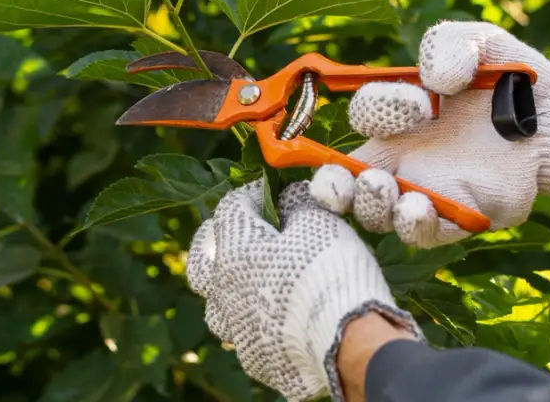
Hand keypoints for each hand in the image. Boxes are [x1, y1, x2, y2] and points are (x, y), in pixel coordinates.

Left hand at [186, 179, 421, 401]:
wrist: (348, 343)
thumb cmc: (329, 272)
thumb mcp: (318, 221)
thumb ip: (297, 203)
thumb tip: (289, 196)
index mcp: (234, 249)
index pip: (230, 208)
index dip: (252, 194)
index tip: (272, 191)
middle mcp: (224, 290)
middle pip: (202, 259)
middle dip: (215, 241)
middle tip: (235, 234)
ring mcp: (236, 328)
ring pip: (217, 304)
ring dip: (228, 289)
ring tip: (249, 282)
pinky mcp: (255, 359)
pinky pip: (245, 335)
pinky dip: (255, 323)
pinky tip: (275, 319)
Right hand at [309, 21, 549, 247]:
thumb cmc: (510, 79)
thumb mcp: (479, 43)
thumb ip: (447, 43)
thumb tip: (433, 80)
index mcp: (396, 117)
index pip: (362, 117)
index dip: (379, 109)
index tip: (421, 103)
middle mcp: (401, 158)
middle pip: (344, 182)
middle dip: (334, 184)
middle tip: (354, 177)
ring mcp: (425, 192)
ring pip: (376, 214)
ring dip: (372, 206)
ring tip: (387, 189)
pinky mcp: (457, 218)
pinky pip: (422, 233)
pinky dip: (414, 225)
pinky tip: (419, 208)